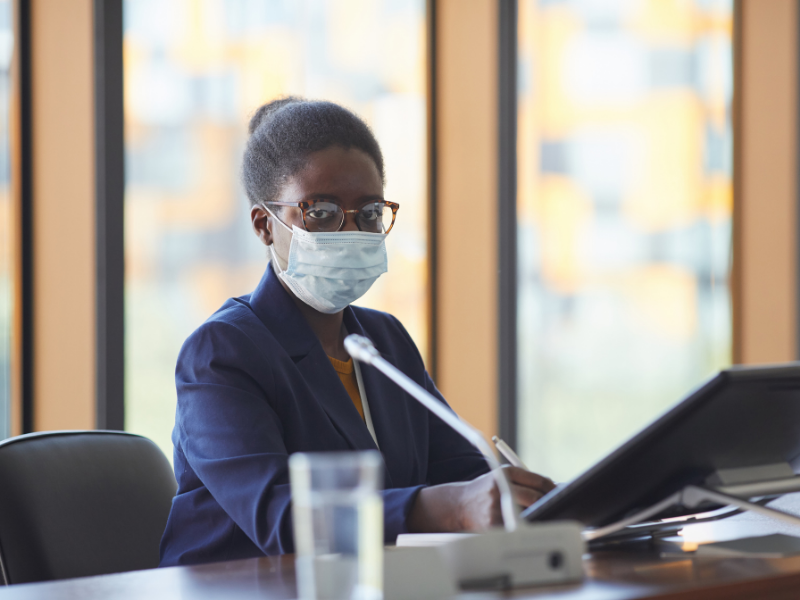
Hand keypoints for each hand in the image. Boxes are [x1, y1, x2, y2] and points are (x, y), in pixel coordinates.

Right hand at [407, 466, 555, 532]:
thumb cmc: (489, 490)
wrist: (460, 504)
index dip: (553, 489)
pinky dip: (524, 527)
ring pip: (528, 514)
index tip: (562, 494)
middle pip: (535, 498)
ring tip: (539, 515)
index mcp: (505, 473)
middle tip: (556, 508)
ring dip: (537, 516)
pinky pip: (517, 527)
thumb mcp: (504, 478)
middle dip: (548, 504)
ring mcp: (496, 506)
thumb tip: (557, 489)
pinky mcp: (493, 524)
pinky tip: (522, 525)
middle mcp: (500, 487)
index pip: (538, 481)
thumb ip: (527, 482)